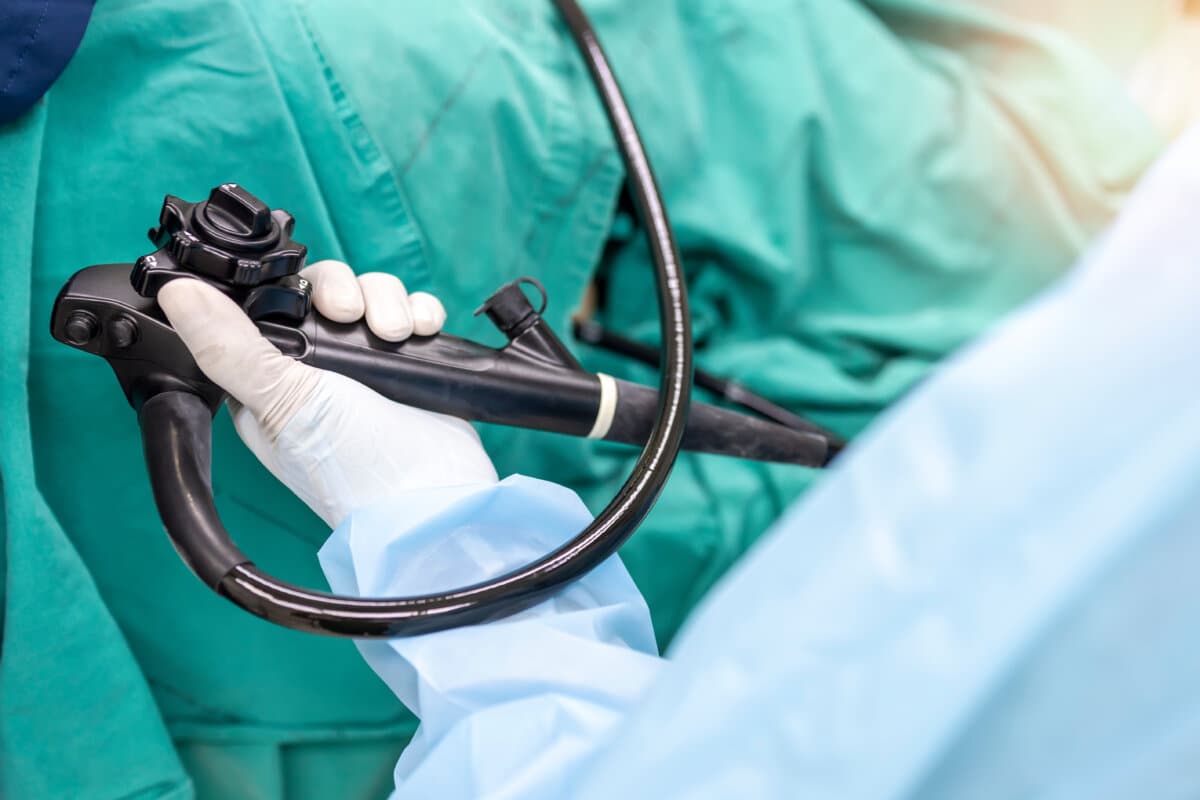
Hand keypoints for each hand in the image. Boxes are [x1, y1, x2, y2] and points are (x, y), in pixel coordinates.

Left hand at [158, 260, 498, 527]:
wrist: (434, 498)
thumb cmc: (350, 466)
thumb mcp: (281, 401)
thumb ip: (229, 346)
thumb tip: (175, 292)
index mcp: (268, 383)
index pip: (265, 307)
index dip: (281, 288)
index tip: (301, 293)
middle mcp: (316, 373)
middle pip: (323, 292)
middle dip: (343, 292)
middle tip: (349, 315)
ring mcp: (367, 368)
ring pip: (371, 296)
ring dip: (387, 300)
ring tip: (396, 333)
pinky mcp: (410, 367)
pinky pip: (412, 314)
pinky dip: (420, 311)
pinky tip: (422, 329)